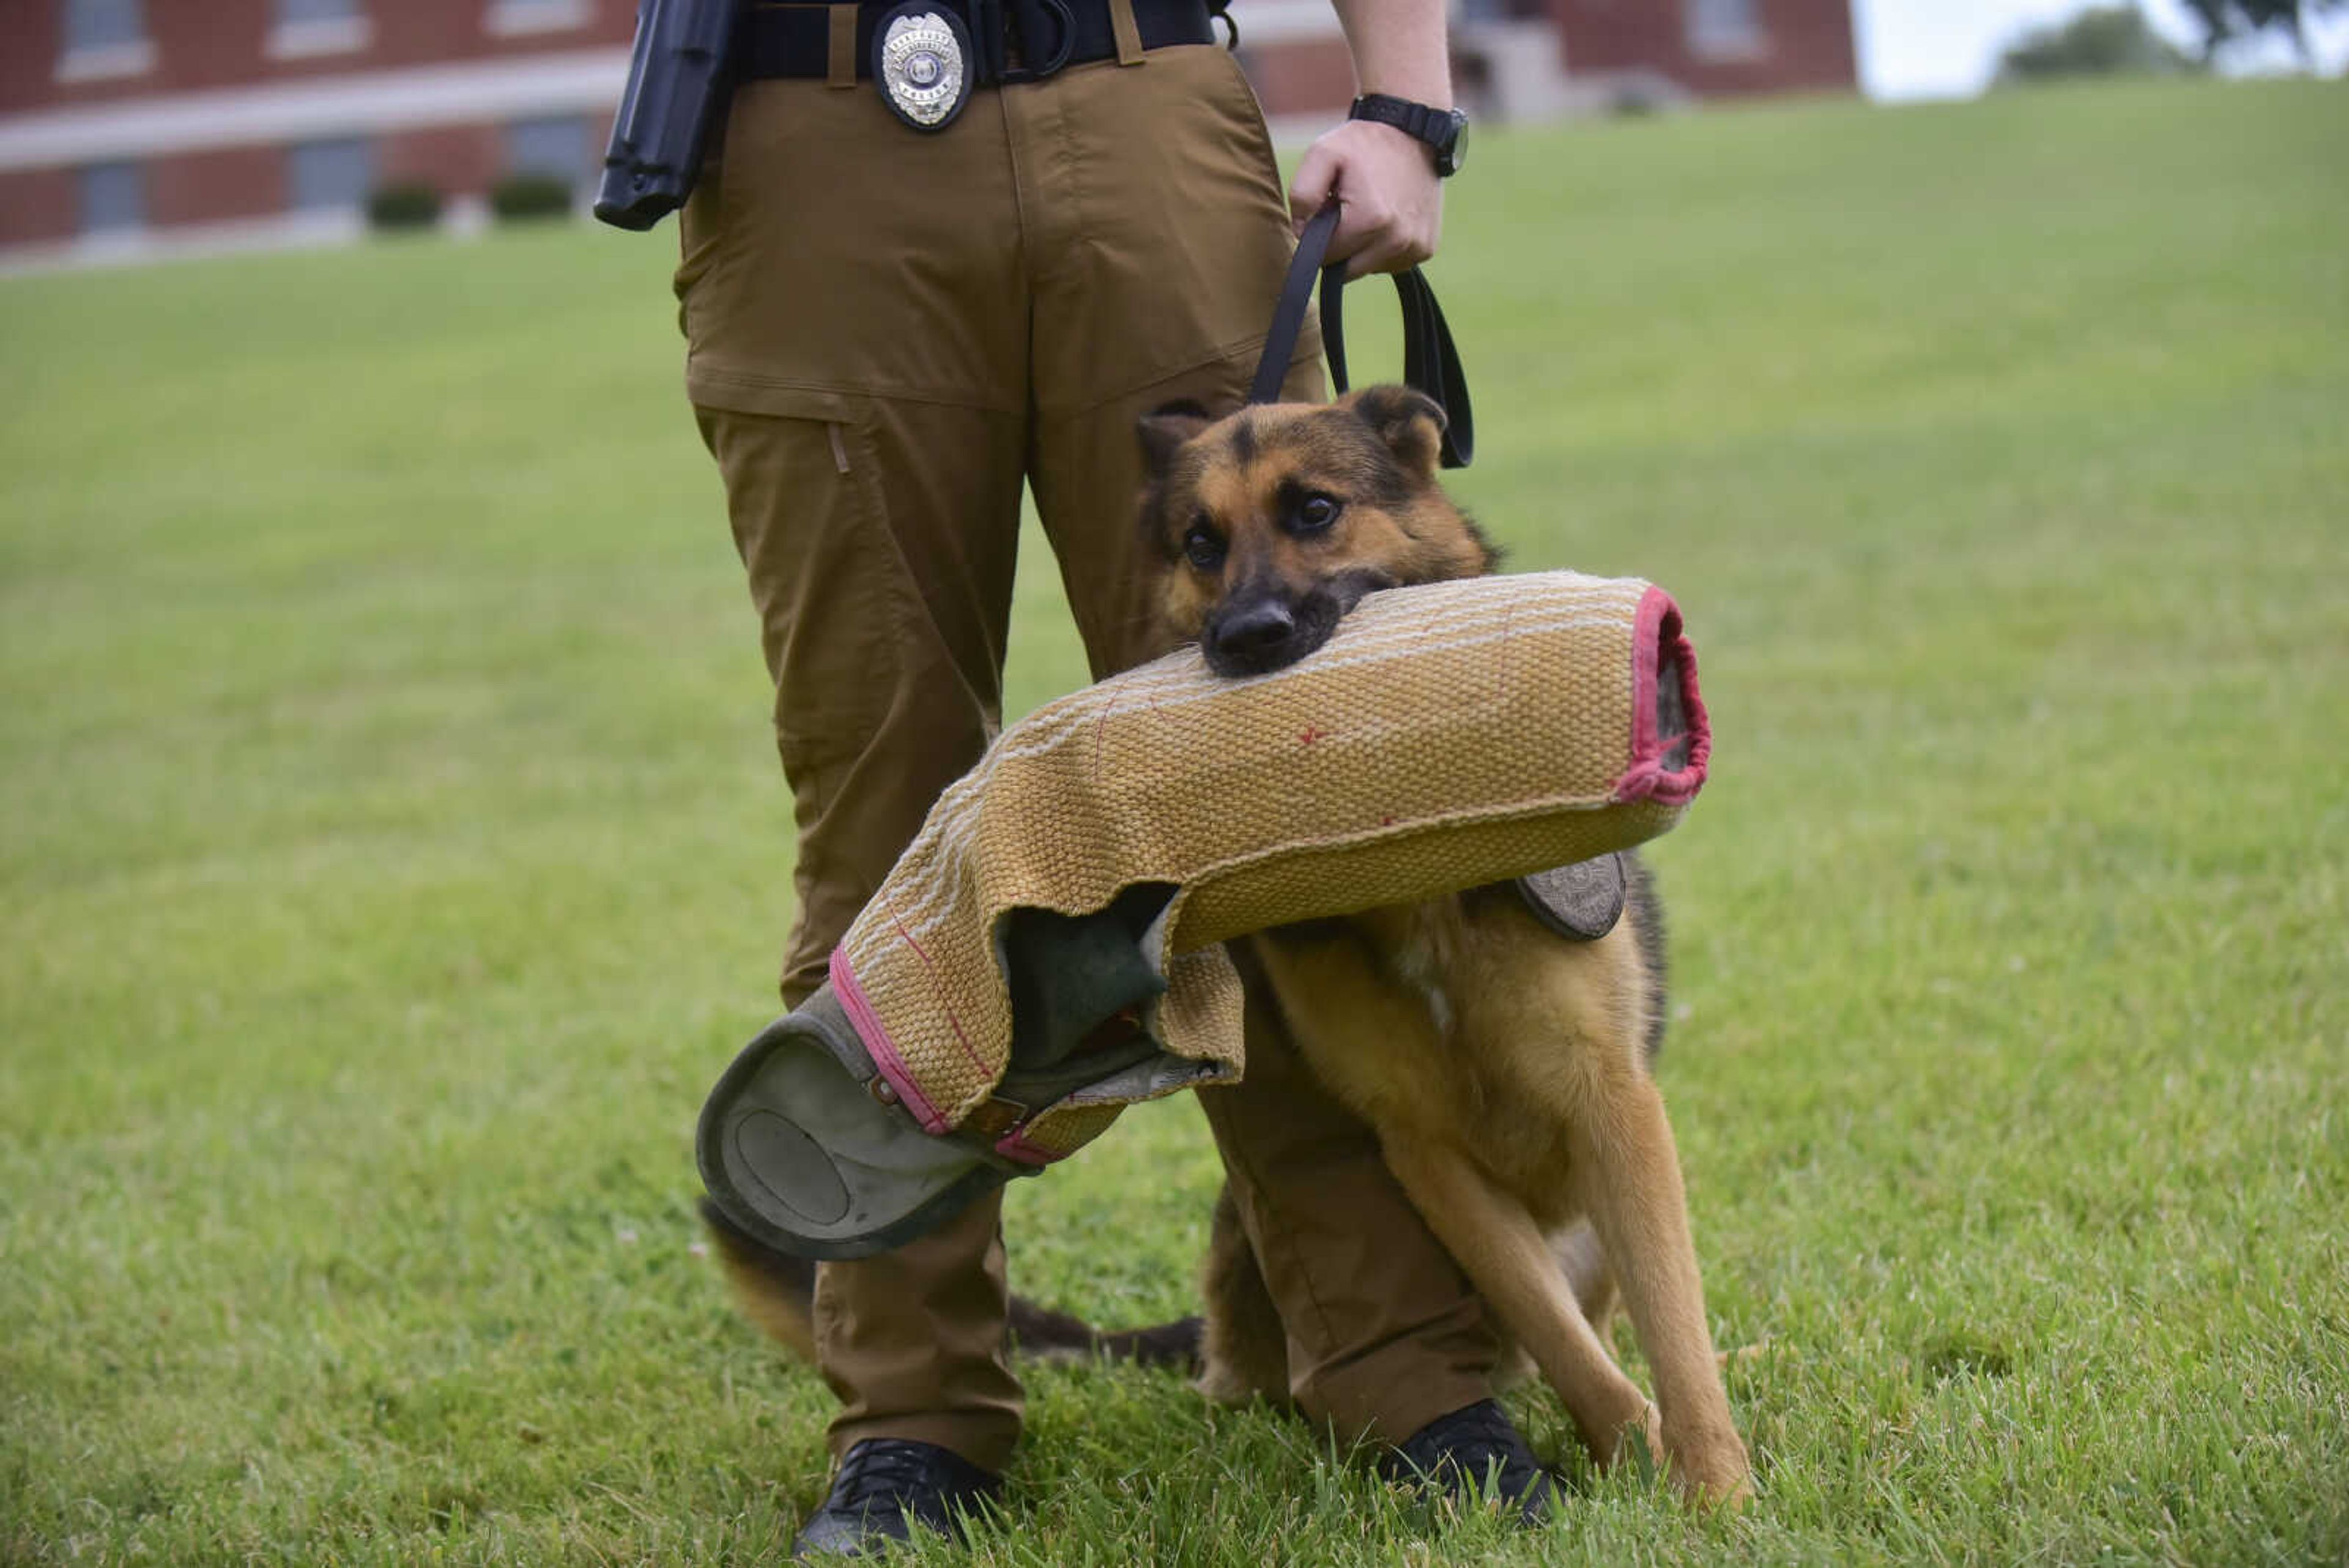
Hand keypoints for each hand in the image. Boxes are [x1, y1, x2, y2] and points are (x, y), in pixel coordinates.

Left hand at [1288, 119, 1443, 277]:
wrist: (1414, 132)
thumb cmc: (1364, 143)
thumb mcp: (1322, 154)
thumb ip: (1302, 194)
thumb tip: (1301, 232)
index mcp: (1369, 221)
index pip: (1325, 257)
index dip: (1319, 235)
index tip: (1329, 208)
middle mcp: (1396, 241)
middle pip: (1347, 271)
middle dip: (1341, 246)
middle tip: (1347, 210)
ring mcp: (1415, 247)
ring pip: (1369, 268)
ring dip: (1362, 248)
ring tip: (1369, 211)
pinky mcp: (1426, 248)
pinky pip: (1391, 262)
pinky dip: (1383, 247)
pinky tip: (1387, 218)